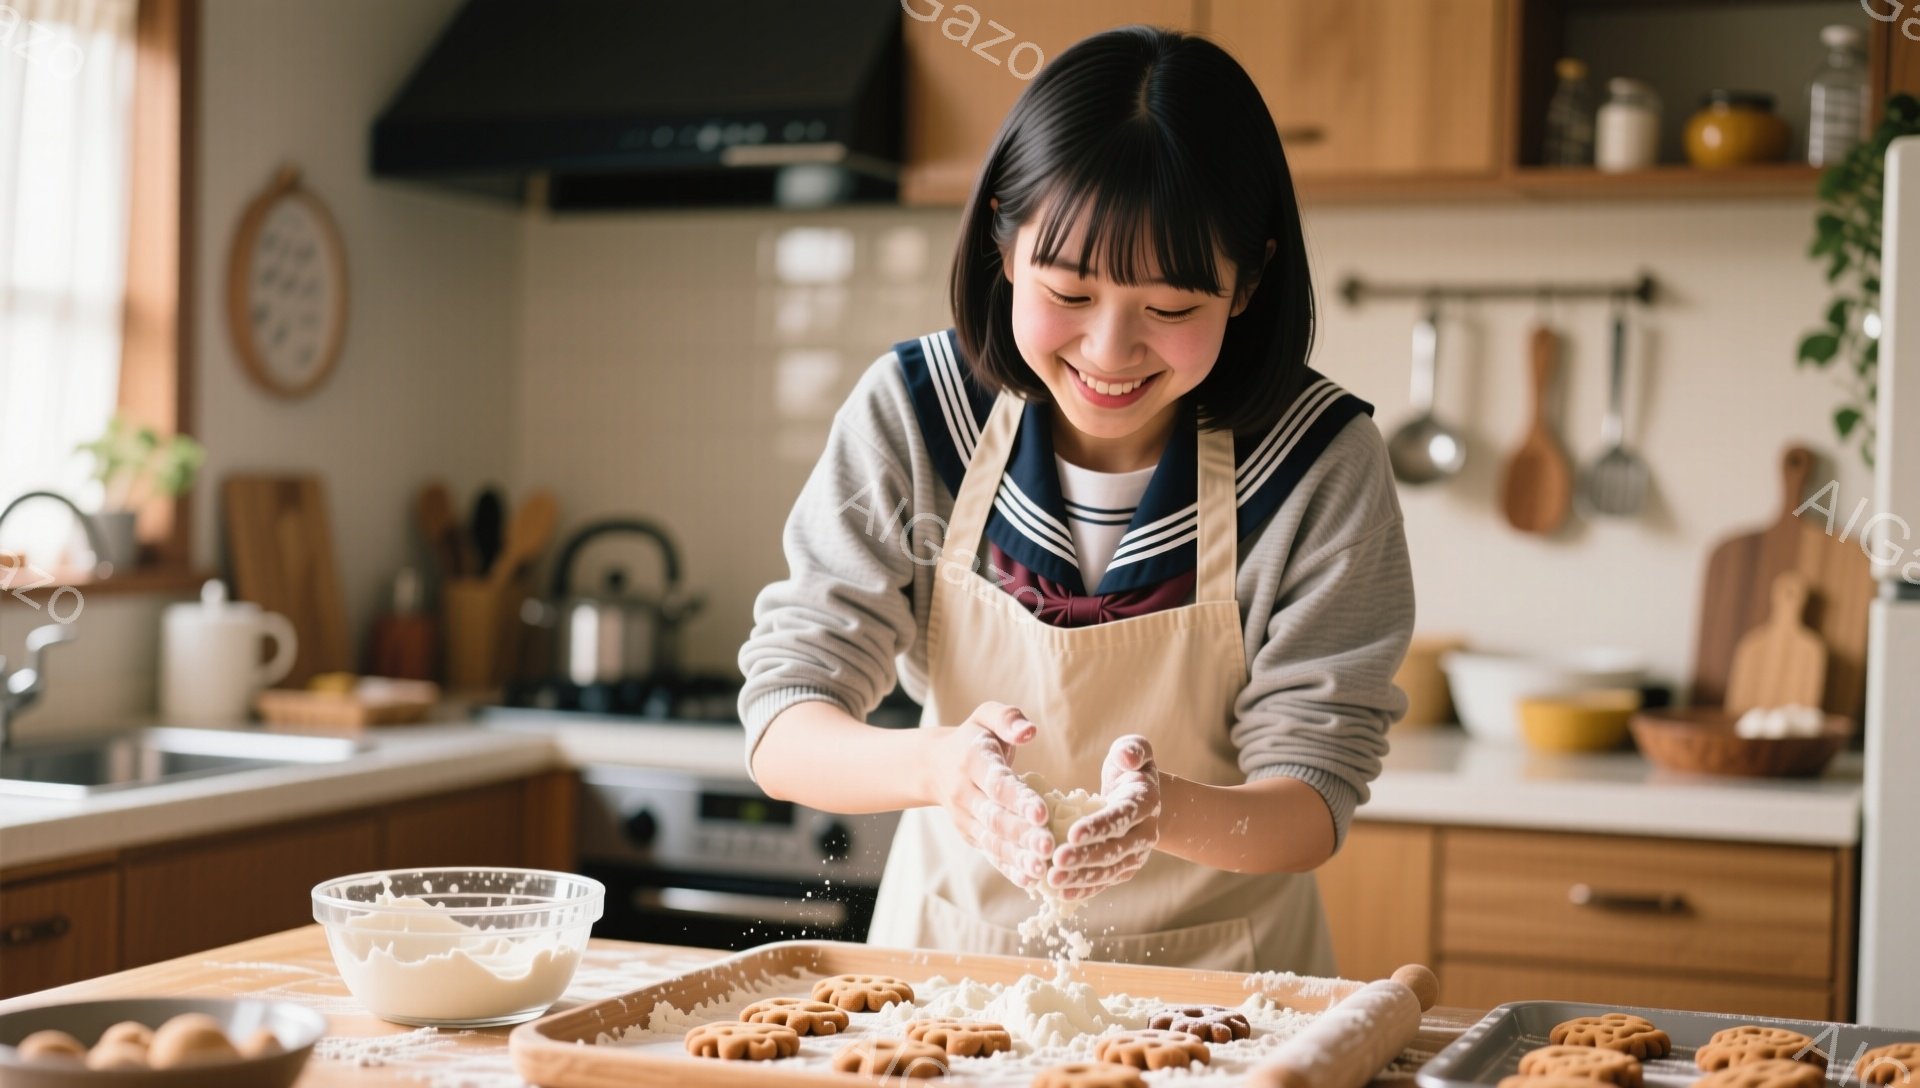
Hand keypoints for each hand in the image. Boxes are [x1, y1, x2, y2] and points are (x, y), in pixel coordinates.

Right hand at [928, 702, 1054, 889]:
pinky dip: (1009, 867)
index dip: (1018, 798)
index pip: (996, 782)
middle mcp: (964, 791)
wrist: (933, 764)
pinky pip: (989, 852)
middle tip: (1049, 846)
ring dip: (1017, 856)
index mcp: (971, 759)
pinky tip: (1030, 879)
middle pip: (994, 816)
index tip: (1042, 812)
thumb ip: (1008, 719)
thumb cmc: (973, 737)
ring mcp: (964, 817)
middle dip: (1022, 833)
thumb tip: (1029, 731)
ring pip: (992, 840)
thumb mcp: (986, 717)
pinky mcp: (969, 834)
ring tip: (1042, 869)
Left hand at [1048, 734, 1160, 900]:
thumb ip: (1133, 748)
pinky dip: (1083, 889)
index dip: (1098, 826)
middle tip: (1055, 862)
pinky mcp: (1124, 868)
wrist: (1140, 797)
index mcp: (1146, 802)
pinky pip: (1104, 881)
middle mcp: (1146, 833)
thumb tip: (1127, 758)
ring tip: (1053, 880)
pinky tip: (1060, 893)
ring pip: (1108, 870)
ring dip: (1081, 878)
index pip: (1121, 817)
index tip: (1071, 834)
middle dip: (1085, 857)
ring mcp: (1135, 854)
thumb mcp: (1133, 750)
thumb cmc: (1129, 769)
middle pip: (1115, 849)